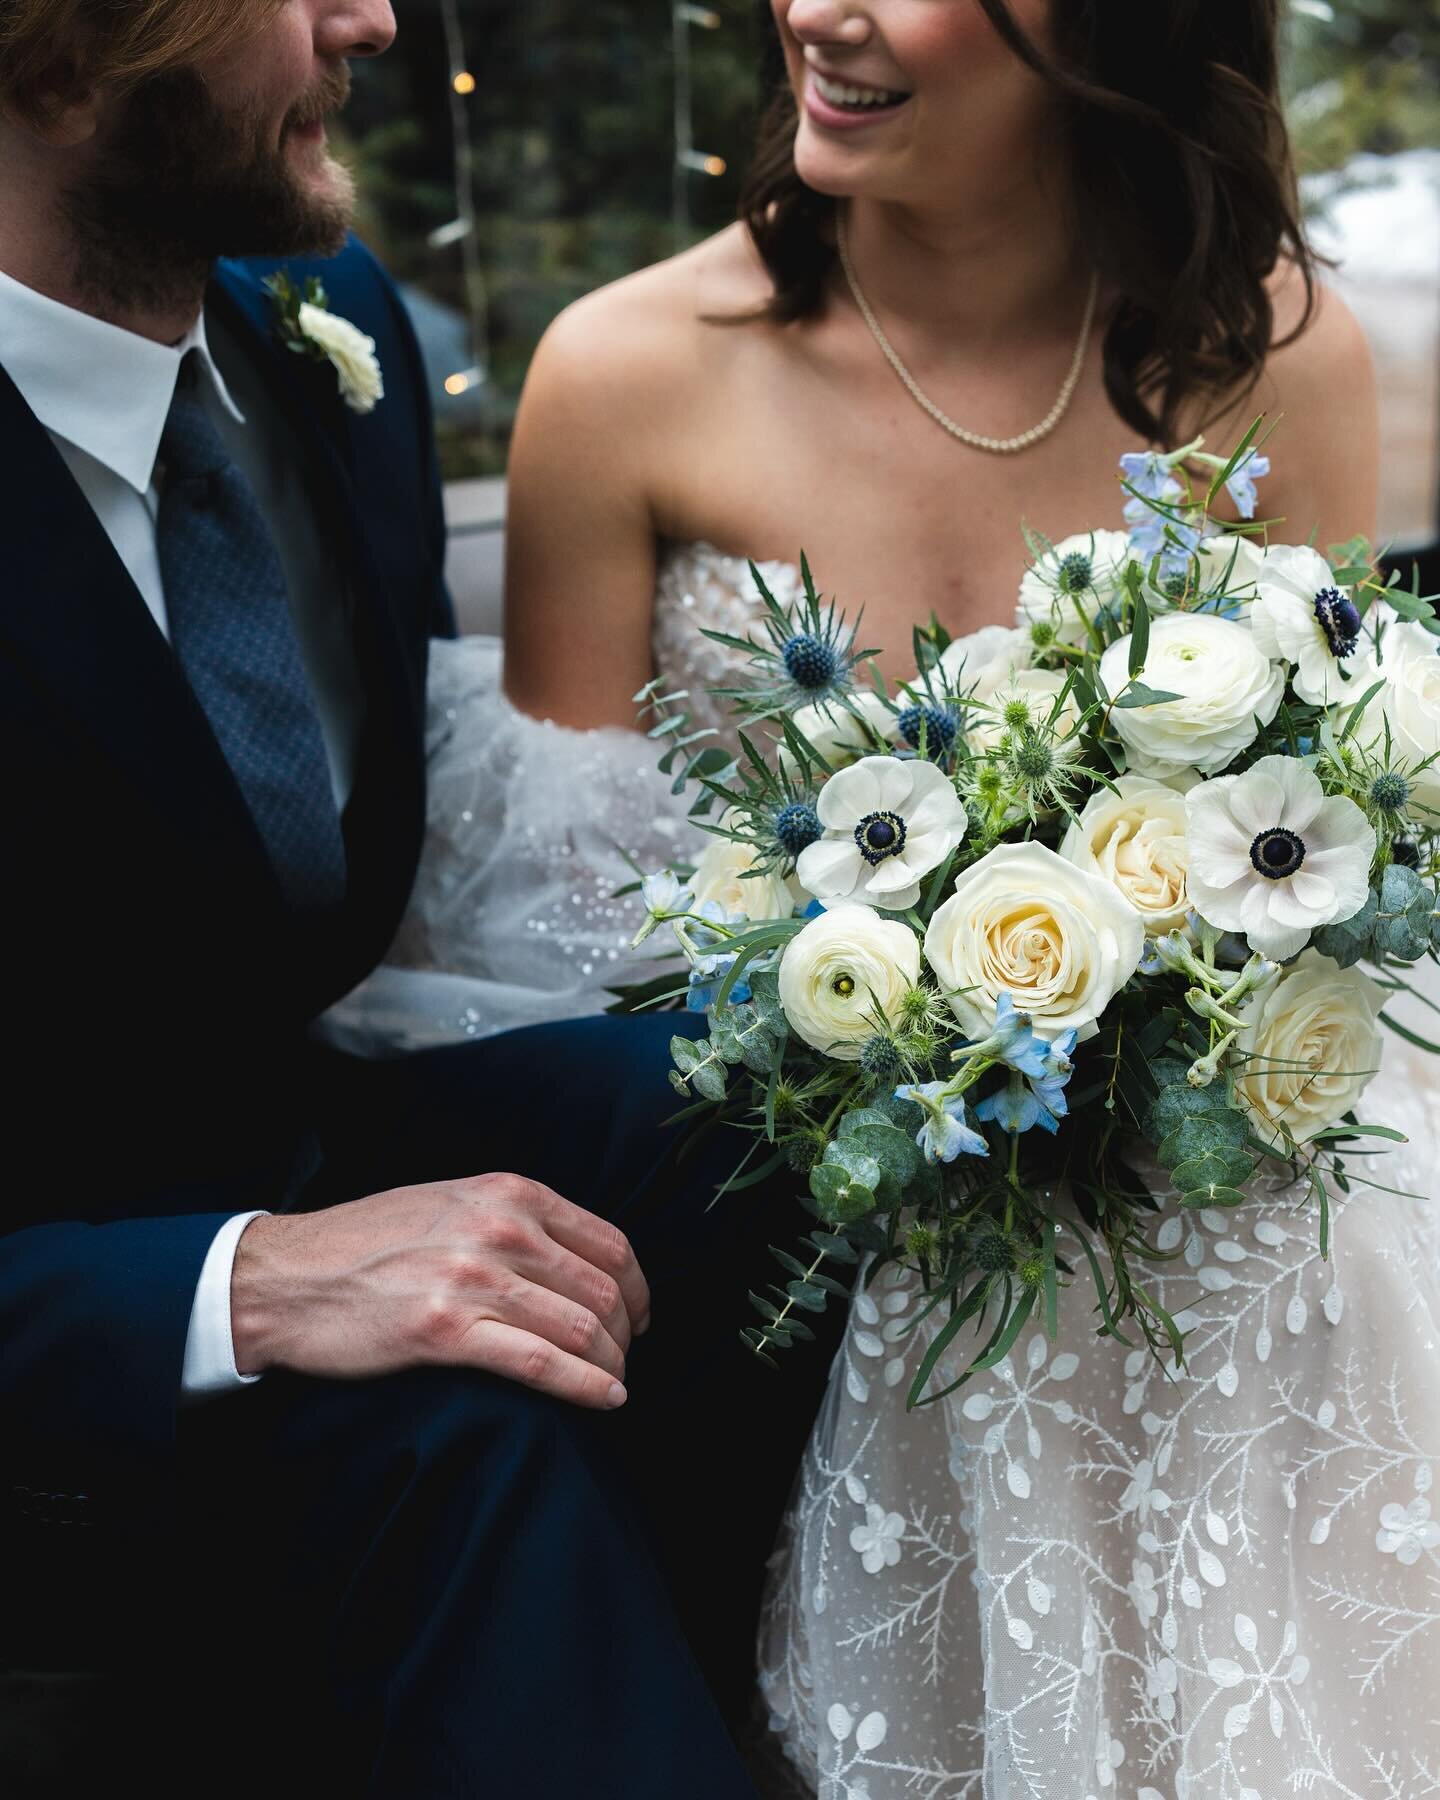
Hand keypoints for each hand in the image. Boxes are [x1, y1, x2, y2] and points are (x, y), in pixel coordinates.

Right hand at [230, 1174, 649, 1409]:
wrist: (288, 1276)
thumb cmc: (368, 1243)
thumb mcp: (453, 1203)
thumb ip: (513, 1220)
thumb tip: (573, 1259)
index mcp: (509, 1193)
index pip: (609, 1244)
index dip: (637, 1289)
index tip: (639, 1318)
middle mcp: (502, 1228)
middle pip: (605, 1290)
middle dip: (626, 1334)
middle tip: (624, 1361)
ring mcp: (475, 1278)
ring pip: (583, 1328)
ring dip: (612, 1366)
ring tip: (614, 1386)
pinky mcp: (447, 1331)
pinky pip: (542, 1363)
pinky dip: (586, 1386)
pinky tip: (607, 1400)